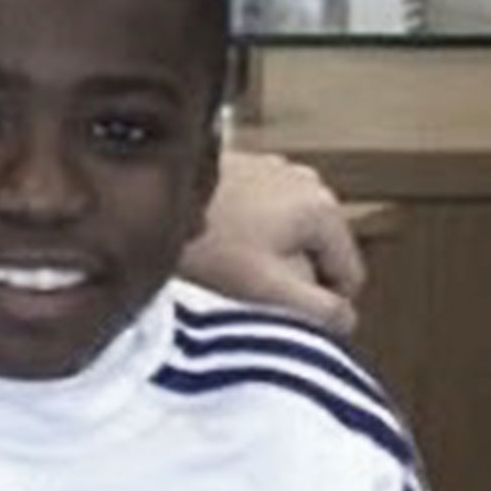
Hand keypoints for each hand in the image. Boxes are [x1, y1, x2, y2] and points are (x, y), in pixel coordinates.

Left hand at [180, 151, 364, 335]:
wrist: (141, 203)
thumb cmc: (204, 247)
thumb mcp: (269, 291)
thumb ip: (320, 311)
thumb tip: (346, 321)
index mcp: (324, 208)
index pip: (349, 278)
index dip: (321, 309)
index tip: (281, 318)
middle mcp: (307, 180)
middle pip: (318, 255)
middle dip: (291, 281)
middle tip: (247, 294)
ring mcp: (274, 170)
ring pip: (288, 237)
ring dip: (267, 260)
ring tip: (227, 271)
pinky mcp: (243, 170)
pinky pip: (260, 218)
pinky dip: (246, 237)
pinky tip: (215, 249)